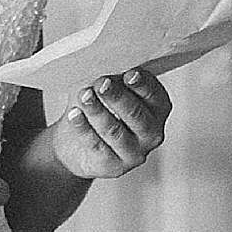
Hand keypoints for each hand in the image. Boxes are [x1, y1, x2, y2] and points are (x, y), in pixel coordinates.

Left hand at [46, 67, 168, 183]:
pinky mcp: (114, 167)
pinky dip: (84, 128)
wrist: (74, 142)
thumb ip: (111, 77)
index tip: (129, 73)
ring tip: (84, 96)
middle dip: (119, 97)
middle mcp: (152, 134)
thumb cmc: (96, 107)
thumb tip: (106, 64)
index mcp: (157, 109)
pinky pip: (97, 145)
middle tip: (102, 83)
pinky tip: (74, 114)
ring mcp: (135, 153)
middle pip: (137, 115)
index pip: (155, 97)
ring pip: (116, 131)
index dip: (142, 85)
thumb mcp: (104, 88)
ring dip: (98, 111)